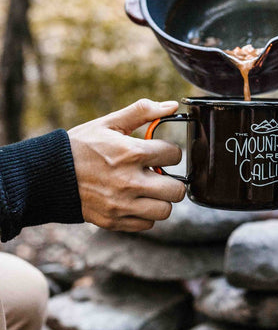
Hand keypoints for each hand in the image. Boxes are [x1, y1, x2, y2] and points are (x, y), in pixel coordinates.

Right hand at [68, 99, 185, 231]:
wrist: (48, 174)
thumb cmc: (81, 145)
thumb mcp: (110, 122)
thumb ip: (143, 111)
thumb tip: (171, 105)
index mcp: (132, 153)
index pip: (175, 155)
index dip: (170, 152)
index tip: (160, 153)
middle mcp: (130, 181)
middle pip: (176, 190)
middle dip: (172, 180)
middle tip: (159, 175)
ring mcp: (122, 204)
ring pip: (165, 210)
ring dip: (161, 200)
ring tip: (149, 190)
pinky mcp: (114, 221)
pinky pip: (147, 224)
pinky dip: (145, 214)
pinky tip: (135, 201)